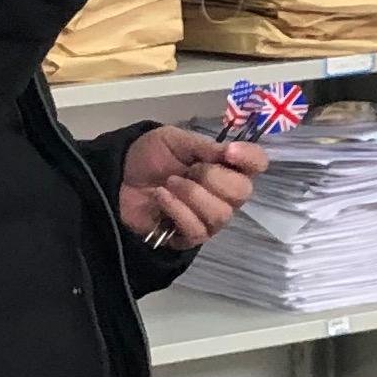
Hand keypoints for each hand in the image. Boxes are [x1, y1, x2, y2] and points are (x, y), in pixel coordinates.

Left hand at [120, 126, 265, 249]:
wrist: (119, 177)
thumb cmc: (151, 157)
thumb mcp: (176, 140)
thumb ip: (204, 146)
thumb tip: (230, 151)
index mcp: (226, 166)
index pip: (257, 164)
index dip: (249, 158)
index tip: (228, 152)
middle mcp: (225, 195)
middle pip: (242, 192)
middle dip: (211, 177)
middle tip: (188, 169)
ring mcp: (210, 218)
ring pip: (220, 213)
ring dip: (191, 194)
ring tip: (170, 183)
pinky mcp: (190, 237)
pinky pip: (197, 229)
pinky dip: (177, 209)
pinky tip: (162, 197)